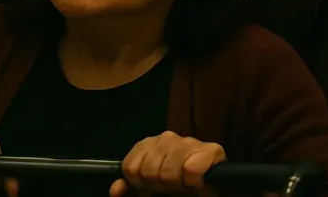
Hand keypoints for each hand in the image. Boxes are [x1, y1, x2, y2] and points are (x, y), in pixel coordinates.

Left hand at [111, 131, 225, 195]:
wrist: (206, 189)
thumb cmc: (178, 187)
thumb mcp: (149, 189)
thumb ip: (131, 188)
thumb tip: (115, 189)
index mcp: (150, 145)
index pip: (131, 167)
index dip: (140, 184)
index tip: (151, 188)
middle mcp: (167, 138)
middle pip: (149, 170)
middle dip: (158, 185)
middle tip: (171, 188)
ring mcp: (189, 142)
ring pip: (169, 171)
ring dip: (177, 185)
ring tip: (184, 185)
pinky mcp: (211, 150)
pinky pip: (191, 170)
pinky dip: (193, 182)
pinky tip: (197, 182)